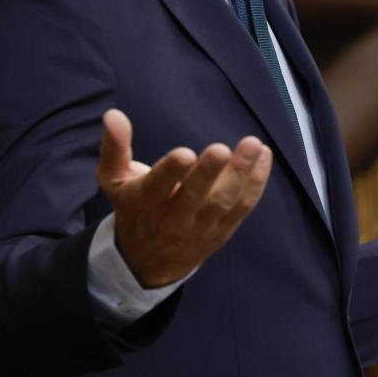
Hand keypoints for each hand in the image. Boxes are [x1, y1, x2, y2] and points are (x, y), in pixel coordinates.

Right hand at [95, 108, 272, 287]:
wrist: (147, 262)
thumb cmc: (133, 208)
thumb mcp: (114, 180)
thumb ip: (114, 147)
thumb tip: (113, 115)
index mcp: (142, 202)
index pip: (156, 188)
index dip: (169, 172)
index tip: (184, 153)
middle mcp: (172, 219)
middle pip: (193, 197)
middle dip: (208, 173)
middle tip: (221, 149)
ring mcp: (199, 227)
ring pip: (222, 203)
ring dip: (240, 175)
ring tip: (253, 146)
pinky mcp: (221, 231)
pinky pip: (242, 208)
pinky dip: (256, 183)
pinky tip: (264, 157)